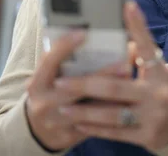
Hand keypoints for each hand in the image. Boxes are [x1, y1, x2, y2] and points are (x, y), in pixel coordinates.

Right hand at [25, 30, 131, 150]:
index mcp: (37, 83)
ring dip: (111, 95)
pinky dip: (110, 111)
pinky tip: (127, 102)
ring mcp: (56, 121)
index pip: (49, 60)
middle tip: (124, 63)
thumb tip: (100, 37)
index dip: (65, 46)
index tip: (83, 32)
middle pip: (75, 87)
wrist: (39, 129)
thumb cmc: (50, 93)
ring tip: (131, 81)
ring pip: (88, 108)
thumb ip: (66, 59)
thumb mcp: (50, 77)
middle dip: (102, 75)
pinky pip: (94, 124)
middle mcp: (44, 102)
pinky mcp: (70, 135)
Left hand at [53, 1, 167, 150]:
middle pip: (116, 87)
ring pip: (111, 114)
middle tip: (60, 83)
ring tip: (62, 108)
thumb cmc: (162, 90)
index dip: (138, 27)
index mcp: (160, 73)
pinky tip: (78, 123)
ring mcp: (153, 117)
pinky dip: (95, 128)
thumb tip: (122, 31)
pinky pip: (115, 132)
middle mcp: (158, 94)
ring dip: (84, 111)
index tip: (128, 6)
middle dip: (85, 85)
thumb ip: (141, 55)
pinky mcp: (147, 136)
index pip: (148, 46)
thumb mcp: (158, 71)